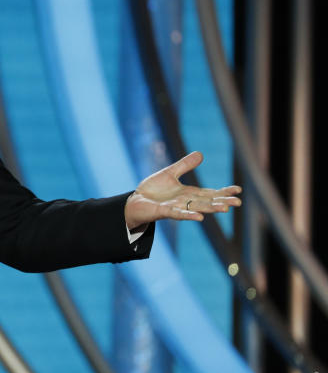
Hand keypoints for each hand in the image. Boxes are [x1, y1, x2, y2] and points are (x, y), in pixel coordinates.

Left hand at [124, 151, 240, 229]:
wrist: (134, 201)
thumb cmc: (152, 190)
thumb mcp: (169, 174)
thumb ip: (184, 165)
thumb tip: (200, 154)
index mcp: (188, 194)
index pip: (210, 193)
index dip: (223, 192)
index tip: (238, 190)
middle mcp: (185, 202)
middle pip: (207, 202)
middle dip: (222, 202)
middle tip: (238, 202)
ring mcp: (175, 208)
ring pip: (196, 209)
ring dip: (210, 209)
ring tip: (225, 209)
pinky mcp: (163, 212)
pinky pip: (178, 214)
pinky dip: (189, 215)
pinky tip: (200, 218)